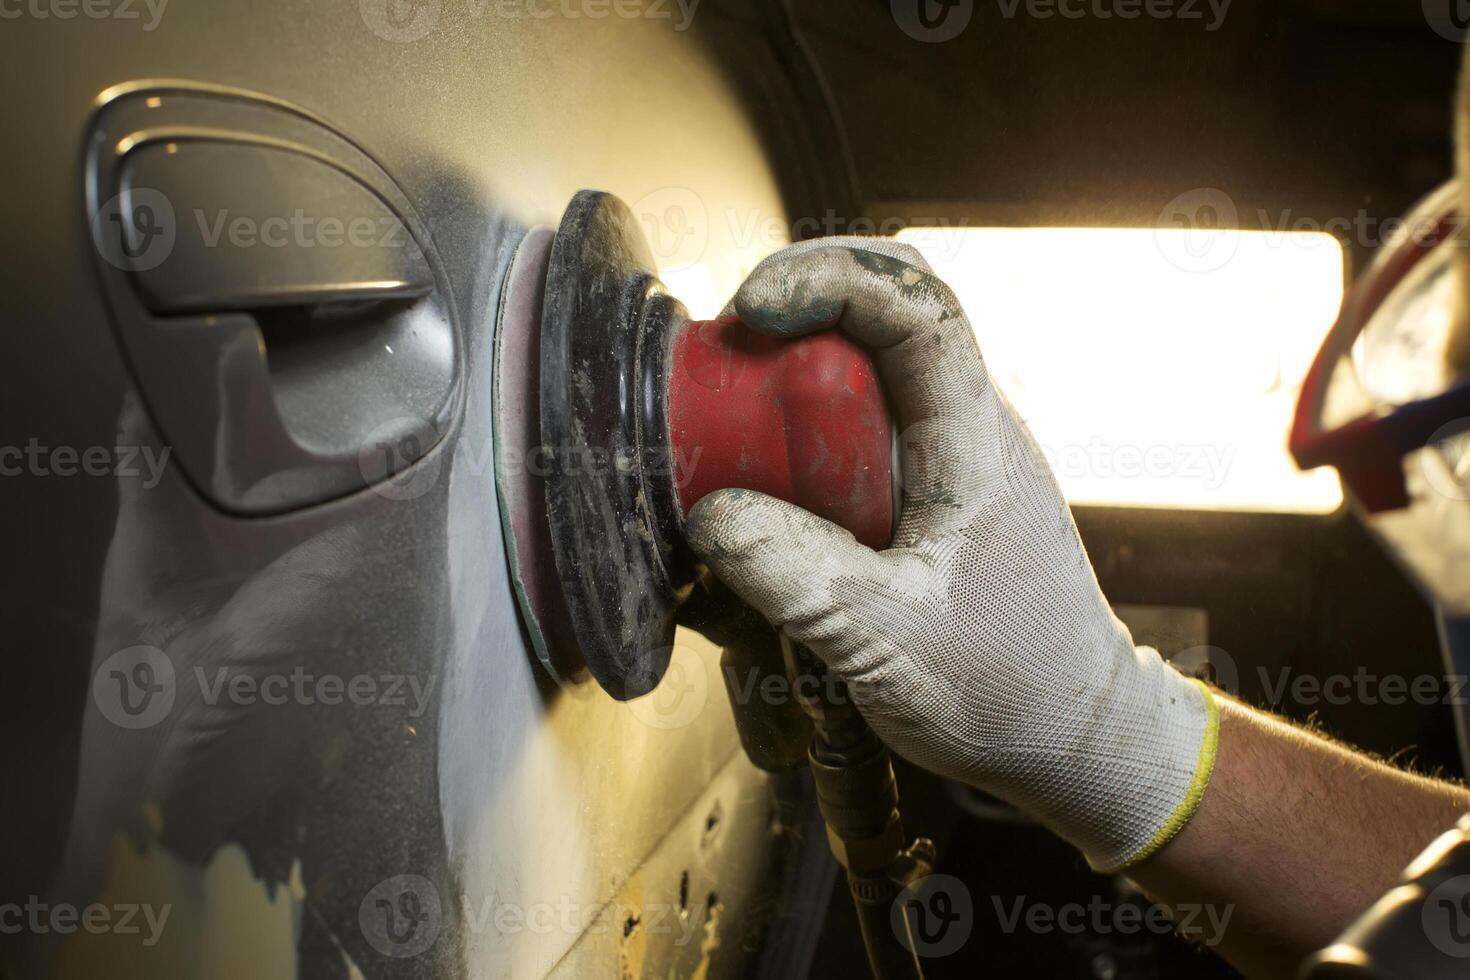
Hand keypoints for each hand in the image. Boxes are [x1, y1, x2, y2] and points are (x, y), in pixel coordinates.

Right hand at [686, 238, 1216, 870]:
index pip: (918, 306)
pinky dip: (794, 434)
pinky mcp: (919, 488)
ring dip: (787, 378)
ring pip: (860, 366)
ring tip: (724, 428)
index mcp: (975, 442)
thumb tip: (708, 513)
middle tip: (719, 364)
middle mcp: (962, 426)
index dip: (830, 279)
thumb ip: (797, 579)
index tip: (752, 308)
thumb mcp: (890, 645)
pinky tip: (759, 485)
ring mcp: (941, 454)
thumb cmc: (1010, 688)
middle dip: (793, 314)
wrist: (1071, 730)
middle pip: (879, 314)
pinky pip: (851, 428)